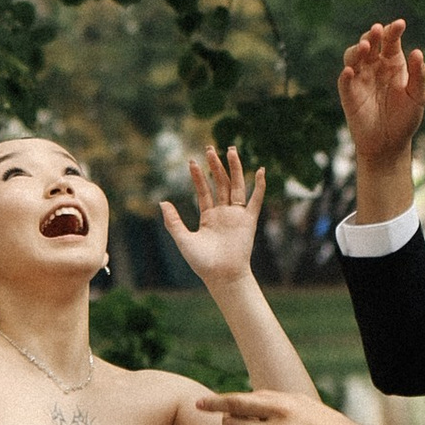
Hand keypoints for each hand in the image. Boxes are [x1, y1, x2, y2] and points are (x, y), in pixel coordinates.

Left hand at [157, 144, 264, 291]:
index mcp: (208, 217)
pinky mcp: (248, 221)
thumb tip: (162, 202)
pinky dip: (260, 186)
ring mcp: (236, 215)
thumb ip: (174, 221)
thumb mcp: (183, 239)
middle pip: (220, 184)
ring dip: (234, 169)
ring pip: (236, 186)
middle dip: (215, 166)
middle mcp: (223, 213)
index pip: (204, 191)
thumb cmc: (202, 262)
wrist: (221, 276)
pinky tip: (261, 171)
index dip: (198, 176)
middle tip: (210, 148)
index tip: (191, 161)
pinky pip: (255, 200)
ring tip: (230, 150)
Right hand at [337, 17, 424, 174]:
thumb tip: (417, 52)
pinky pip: (344, 82)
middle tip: (378, 30)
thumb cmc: (406, 118)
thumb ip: (419, 75)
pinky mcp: (349, 94)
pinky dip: (345, 75)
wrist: (390, 144)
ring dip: (357, 49)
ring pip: (353, 57)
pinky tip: (350, 71)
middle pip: (369, 43)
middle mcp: (374, 66)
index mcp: (392, 63)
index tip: (400, 24)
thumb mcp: (418, 96)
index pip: (390, 41)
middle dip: (372, 34)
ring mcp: (360, 79)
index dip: (393, 30)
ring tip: (366, 47)